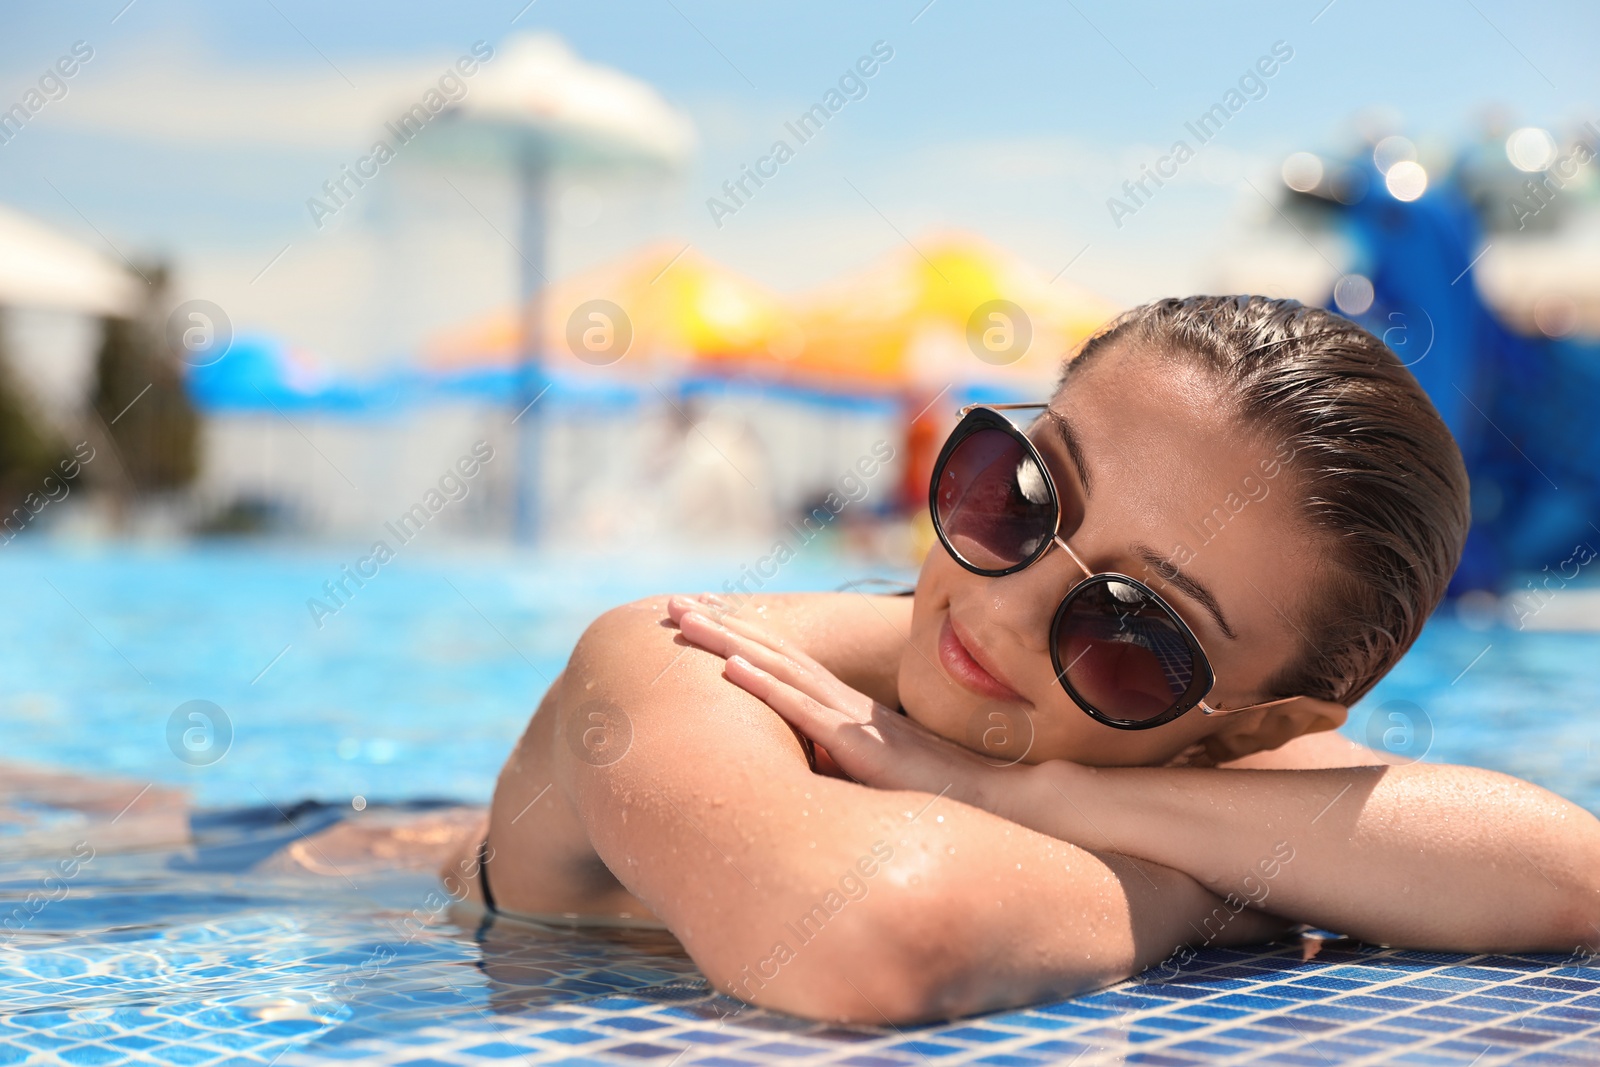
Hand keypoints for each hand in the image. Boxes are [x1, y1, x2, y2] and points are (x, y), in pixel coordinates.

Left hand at [666, 595, 1008, 807]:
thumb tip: (812, 778)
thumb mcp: (881, 783)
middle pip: (774, 653)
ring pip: (778, 669)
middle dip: (723, 626)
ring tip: (686, 620)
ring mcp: (853, 721)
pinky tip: (730, 667)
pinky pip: (803, 709)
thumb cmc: (946, 802)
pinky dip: (764, 685)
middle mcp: (847, 705)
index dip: (744, 638)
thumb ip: (848, 773)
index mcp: (851, 711)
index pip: (788, 664)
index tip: (705, 619)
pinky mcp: (859, 746)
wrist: (1002, 805)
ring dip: (728, 641)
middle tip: (675, 603)